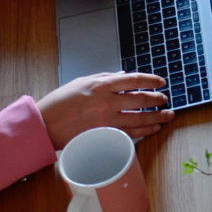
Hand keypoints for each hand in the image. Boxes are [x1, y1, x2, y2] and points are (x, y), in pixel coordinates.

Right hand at [39, 72, 171, 145]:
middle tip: (165, 100)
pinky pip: (129, 134)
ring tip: (167, 116)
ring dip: (156, 117)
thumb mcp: (81, 82)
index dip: (150, 80)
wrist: (44, 125)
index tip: (161, 82)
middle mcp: (106, 102)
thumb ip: (104, 78)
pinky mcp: (104, 136)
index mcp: (101, 86)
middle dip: (156, 100)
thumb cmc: (60, 102)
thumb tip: (123, 76)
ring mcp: (106, 121)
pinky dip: (144, 131)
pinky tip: (153, 129)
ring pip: (139, 118)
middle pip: (140, 99)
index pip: (133, 80)